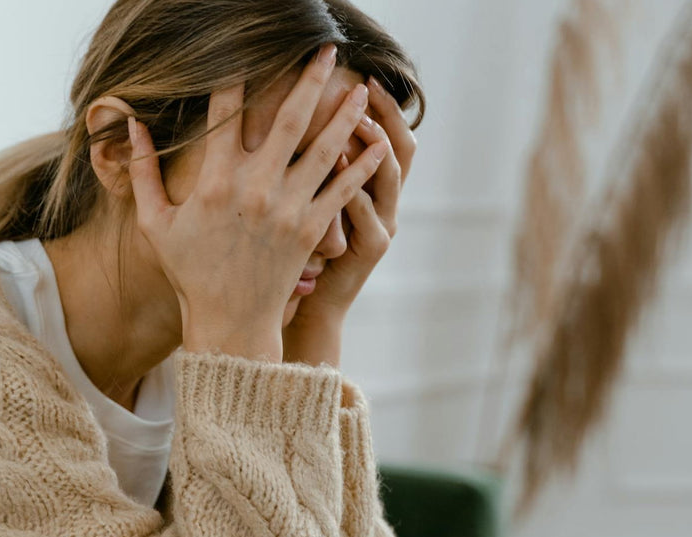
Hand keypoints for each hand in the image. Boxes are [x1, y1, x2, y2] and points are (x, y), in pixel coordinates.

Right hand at [128, 45, 388, 361]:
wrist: (229, 321)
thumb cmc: (190, 271)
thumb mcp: (155, 222)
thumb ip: (141, 172)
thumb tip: (132, 124)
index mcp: (216, 180)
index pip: (227, 112)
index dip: (236, 75)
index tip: (247, 49)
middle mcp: (256, 187)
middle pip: (289, 118)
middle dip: (310, 79)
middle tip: (326, 49)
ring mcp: (288, 207)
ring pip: (325, 148)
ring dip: (345, 113)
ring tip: (362, 87)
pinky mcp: (312, 229)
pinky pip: (343, 189)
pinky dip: (363, 165)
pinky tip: (378, 143)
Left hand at [283, 76, 416, 367]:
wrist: (306, 306)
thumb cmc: (298, 252)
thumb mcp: (308, 203)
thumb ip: (309, 165)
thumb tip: (290, 115)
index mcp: (371, 187)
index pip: (387, 135)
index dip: (383, 106)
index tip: (364, 75)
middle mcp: (385, 202)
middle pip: (401, 148)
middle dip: (385, 115)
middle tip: (365, 87)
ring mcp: (382, 225)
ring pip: (390, 177)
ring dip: (374, 146)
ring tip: (356, 120)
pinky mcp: (370, 249)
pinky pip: (368, 215)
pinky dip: (356, 189)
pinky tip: (340, 167)